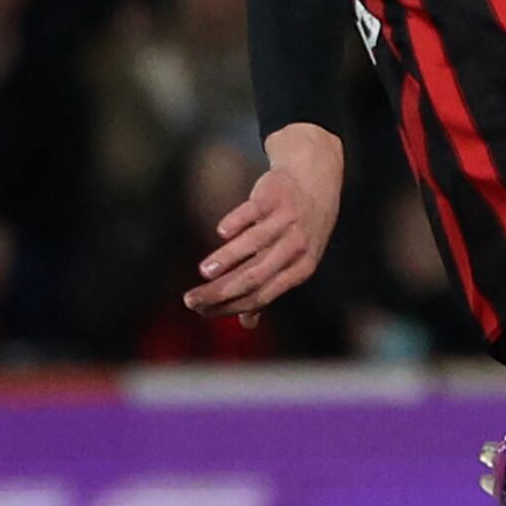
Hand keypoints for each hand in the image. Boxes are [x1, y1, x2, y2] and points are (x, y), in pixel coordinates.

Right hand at [184, 124, 343, 327]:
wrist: (314, 181)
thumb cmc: (297, 230)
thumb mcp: (293, 260)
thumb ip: (269, 289)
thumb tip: (247, 324)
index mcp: (301, 269)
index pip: (261, 296)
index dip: (229, 306)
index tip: (202, 310)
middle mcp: (297, 246)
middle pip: (254, 276)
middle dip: (220, 291)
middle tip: (191, 299)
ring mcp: (287, 220)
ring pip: (254, 244)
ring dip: (227, 259)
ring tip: (204, 271)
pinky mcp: (274, 196)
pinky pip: (253, 212)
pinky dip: (237, 223)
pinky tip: (222, 233)